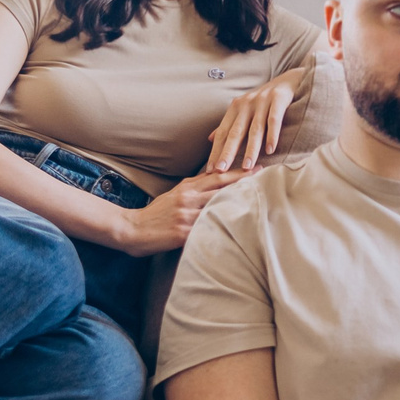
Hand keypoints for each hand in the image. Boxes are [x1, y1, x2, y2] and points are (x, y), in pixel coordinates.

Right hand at [116, 167, 251, 254]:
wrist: (133, 229)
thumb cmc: (156, 215)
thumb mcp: (174, 195)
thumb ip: (194, 189)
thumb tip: (214, 181)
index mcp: (187, 188)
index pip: (217, 176)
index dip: (238, 171)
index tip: (257, 167)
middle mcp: (188, 198)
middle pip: (222, 187)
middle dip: (245, 181)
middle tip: (266, 176)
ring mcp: (186, 215)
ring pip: (218, 205)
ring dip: (239, 201)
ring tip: (260, 198)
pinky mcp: (183, 232)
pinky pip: (207, 228)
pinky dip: (223, 225)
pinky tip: (239, 226)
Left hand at [204, 75, 297, 171]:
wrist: (289, 80)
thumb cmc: (265, 100)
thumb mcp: (244, 109)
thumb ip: (229, 124)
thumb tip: (210, 139)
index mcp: (236, 107)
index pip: (223, 132)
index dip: (216, 151)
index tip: (211, 169)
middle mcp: (246, 104)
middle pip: (235, 132)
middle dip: (227, 152)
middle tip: (221, 170)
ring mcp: (262, 101)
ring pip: (255, 129)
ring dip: (251, 149)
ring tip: (246, 167)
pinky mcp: (278, 99)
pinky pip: (274, 120)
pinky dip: (272, 135)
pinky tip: (270, 150)